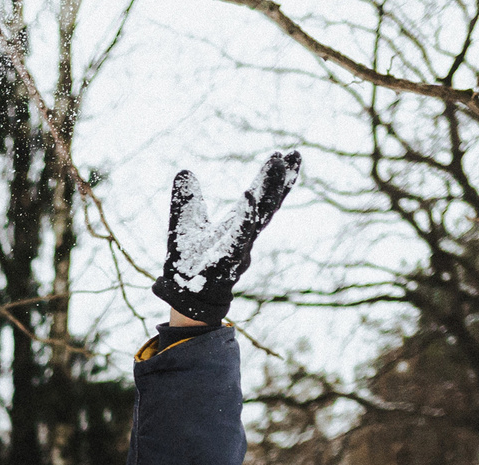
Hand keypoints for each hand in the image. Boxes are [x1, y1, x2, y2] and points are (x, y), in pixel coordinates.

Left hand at [151, 150, 299, 327]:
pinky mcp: (228, 260)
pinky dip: (245, 217)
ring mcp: (240, 247)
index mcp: (237, 224)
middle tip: (295, 154)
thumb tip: (184, 171)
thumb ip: (187, 198)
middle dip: (281, 180)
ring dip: (269, 191)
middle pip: (268, 203)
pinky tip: (249, 195)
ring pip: (260, 216)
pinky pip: (239, 236)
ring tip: (277, 164)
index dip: (271, 177)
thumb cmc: (189, 263)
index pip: (259, 196)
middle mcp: (244, 234)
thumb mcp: (185, 222)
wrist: (183, 296)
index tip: (282, 155)